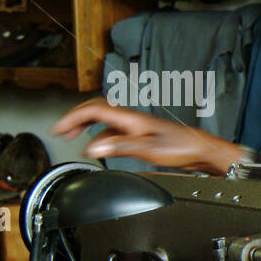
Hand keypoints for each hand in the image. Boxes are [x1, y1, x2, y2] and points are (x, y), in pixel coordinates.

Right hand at [51, 99, 247, 174]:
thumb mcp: (148, 149)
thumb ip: (119, 147)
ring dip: (88, 128)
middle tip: (61, 129)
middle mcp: (132, 118)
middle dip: (76, 118)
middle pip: (96, 111)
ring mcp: (137, 125)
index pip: (94, 110)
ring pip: (105, 121)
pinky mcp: (142, 134)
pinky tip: (102, 147)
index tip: (59, 127)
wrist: (201, 150)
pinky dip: (102, 137)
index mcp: (131, 118)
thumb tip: (92, 148)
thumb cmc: (182, 147)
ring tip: (75, 138)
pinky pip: (115, 131)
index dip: (73, 116)